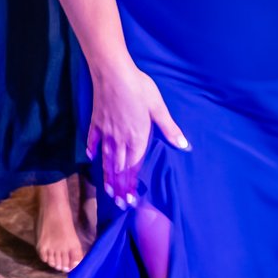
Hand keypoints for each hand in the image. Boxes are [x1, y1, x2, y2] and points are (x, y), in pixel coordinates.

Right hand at [86, 59, 190, 207]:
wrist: (113, 73)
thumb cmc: (139, 88)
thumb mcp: (158, 108)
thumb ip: (169, 129)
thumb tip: (184, 146)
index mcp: (137, 138)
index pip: (133, 167)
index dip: (131, 184)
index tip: (130, 200)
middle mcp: (120, 139)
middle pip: (118, 167)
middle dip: (119, 186)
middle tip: (118, 204)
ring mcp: (106, 131)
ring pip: (106, 158)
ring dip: (107, 175)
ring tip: (107, 190)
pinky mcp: (96, 121)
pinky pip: (93, 140)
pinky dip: (93, 150)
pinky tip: (92, 158)